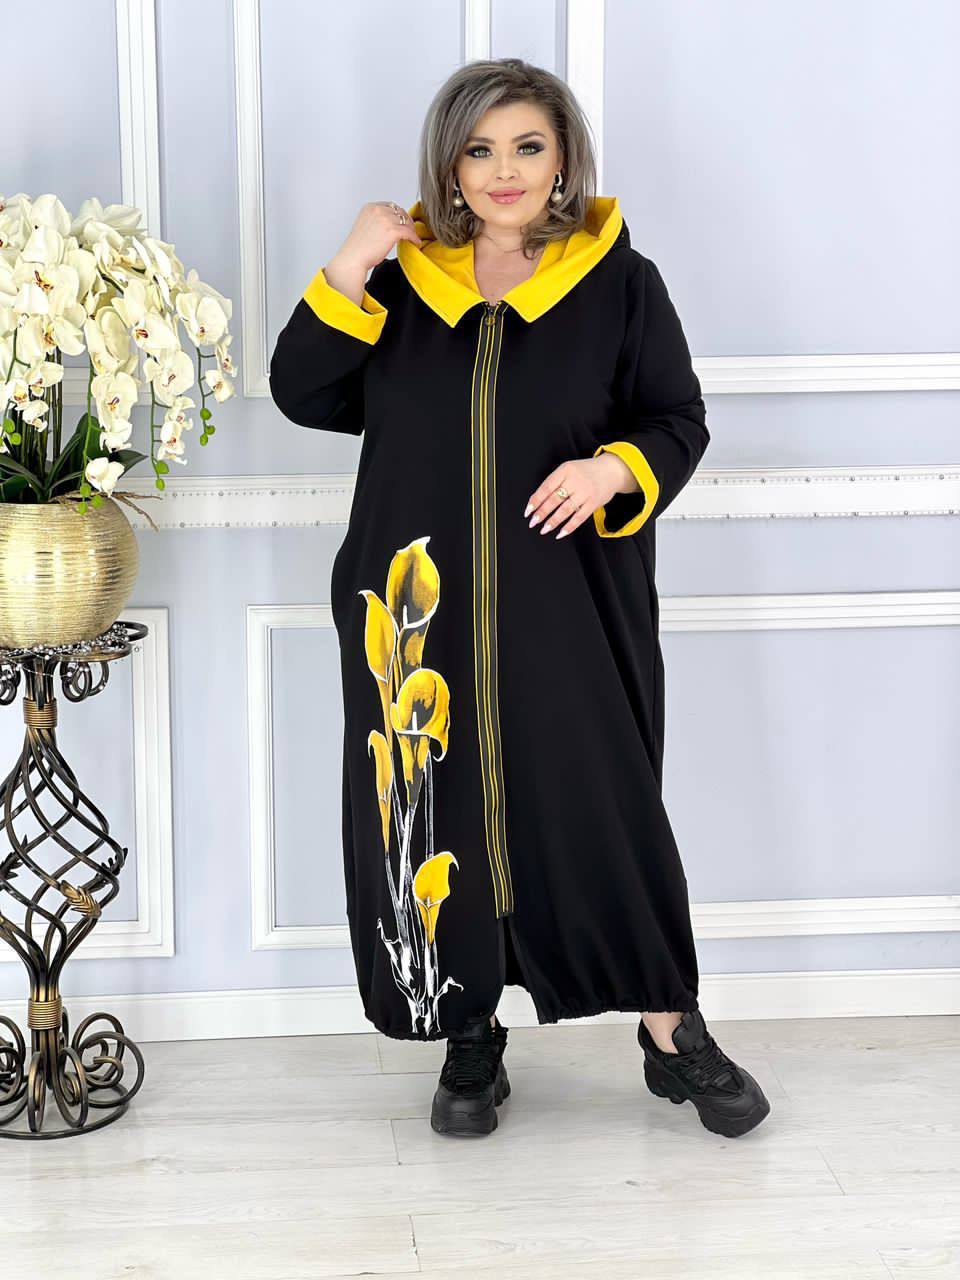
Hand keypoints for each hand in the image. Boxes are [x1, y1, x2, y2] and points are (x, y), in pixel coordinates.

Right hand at [323, 202, 423, 305]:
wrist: (353, 258)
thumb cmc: (357, 247)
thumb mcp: (365, 226)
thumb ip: (376, 221)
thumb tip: (388, 226)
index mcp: (370, 208)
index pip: (390, 206)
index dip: (398, 214)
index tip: (402, 221)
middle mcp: (378, 210)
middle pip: (400, 211)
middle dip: (406, 220)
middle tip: (410, 229)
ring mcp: (386, 220)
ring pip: (406, 221)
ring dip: (411, 229)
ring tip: (413, 236)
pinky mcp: (393, 231)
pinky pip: (409, 232)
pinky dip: (414, 237)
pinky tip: (415, 242)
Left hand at [523, 453, 638, 539]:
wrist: (612, 471)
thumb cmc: (586, 472)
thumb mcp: (569, 469)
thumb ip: (555, 482)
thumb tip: (537, 502)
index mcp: (566, 470)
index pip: (546, 487)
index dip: (536, 500)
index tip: (528, 511)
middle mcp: (575, 480)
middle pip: (554, 499)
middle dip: (542, 513)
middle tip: (533, 522)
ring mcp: (585, 492)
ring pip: (565, 510)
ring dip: (553, 521)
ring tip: (544, 529)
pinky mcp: (594, 502)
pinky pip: (579, 517)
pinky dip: (569, 527)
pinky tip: (560, 533)